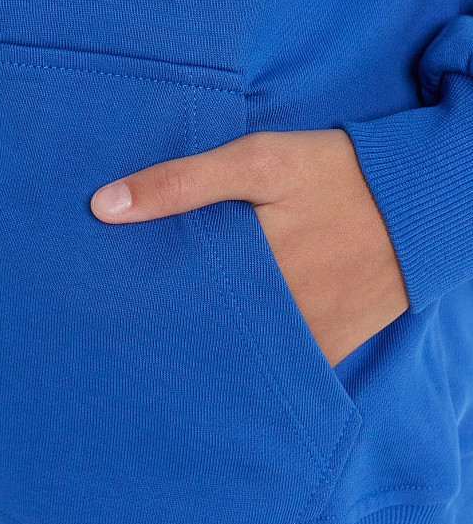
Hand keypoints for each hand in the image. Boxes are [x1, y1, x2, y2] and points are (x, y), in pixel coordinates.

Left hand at [90, 128, 409, 366]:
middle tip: (123, 322)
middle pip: (198, 330)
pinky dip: (249, 352)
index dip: (135, 301)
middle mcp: (271, 315)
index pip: (168, 299)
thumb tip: (102, 207)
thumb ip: (182, 182)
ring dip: (205, 342)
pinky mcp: (326, 349)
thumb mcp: (259, 161)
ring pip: (233, 352)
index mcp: (245, 269)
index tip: (102, 301)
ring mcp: (302, 340)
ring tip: (165, 334)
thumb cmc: (336, 175)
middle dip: (165, 324)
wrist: (421, 205)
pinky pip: (275, 362)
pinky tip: (224, 339)